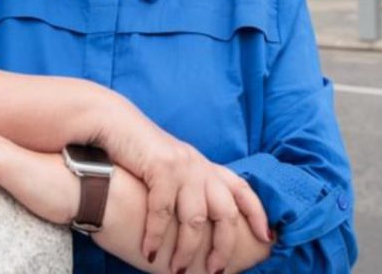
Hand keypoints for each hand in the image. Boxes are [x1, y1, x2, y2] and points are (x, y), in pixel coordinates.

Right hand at [100, 124, 268, 273]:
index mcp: (206, 167)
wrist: (115, 122)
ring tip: (177, 270)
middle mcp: (200, 166)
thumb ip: (190, 185)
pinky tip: (149, 252)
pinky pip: (163, 211)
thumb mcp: (174, 166)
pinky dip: (156, 236)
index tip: (267, 237)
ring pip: (195, 219)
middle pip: (225, 213)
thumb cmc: (141, 150)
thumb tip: (199, 219)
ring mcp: (183, 167)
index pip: (242, 189)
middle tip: (214, 271)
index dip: (257, 213)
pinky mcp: (161, 167)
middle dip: (223, 247)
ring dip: (186, 249)